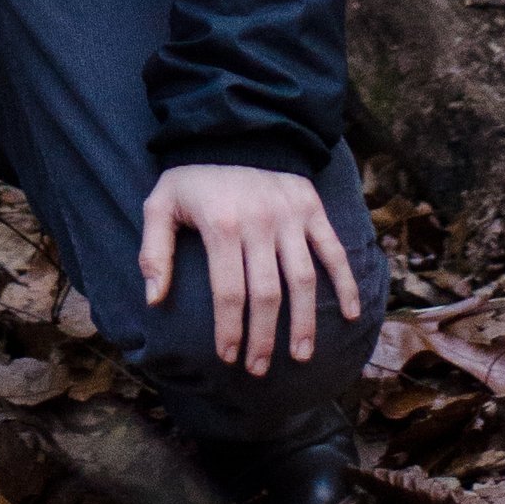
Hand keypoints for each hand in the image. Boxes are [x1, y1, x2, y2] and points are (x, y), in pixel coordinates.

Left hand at [139, 165, 361, 376]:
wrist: (229, 134)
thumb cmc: (193, 183)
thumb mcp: (160, 205)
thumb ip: (153, 251)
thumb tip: (153, 300)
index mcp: (222, 223)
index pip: (228, 291)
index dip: (230, 330)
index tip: (229, 358)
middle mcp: (259, 218)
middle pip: (267, 293)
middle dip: (264, 338)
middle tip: (258, 369)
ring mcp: (289, 212)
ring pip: (302, 279)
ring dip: (304, 323)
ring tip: (301, 356)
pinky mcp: (310, 206)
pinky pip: (333, 249)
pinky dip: (345, 281)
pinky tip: (351, 313)